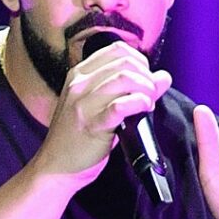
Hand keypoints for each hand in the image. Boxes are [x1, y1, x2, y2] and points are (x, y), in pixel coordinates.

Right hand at [34, 41, 171, 186]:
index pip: (117, 50)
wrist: (55, 168)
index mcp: (79, 74)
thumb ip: (131, 88)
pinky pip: (121, 105)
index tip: (145, 79)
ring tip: (149, 104)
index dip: (140, 61)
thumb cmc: (79, 138)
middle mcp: (79, 84)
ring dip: (146, 89)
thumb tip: (163, 76)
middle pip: (125, 62)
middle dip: (146, 76)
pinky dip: (139, 103)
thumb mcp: (102, 106)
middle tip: (151, 95)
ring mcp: (84, 104)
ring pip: (125, 79)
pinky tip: (144, 110)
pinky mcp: (92, 125)